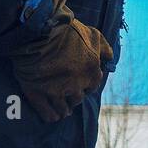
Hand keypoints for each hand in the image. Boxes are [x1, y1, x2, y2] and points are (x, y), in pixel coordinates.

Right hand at [10, 0, 112, 122]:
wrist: (39, 30)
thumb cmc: (67, 30)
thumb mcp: (92, 34)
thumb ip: (103, 47)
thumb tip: (109, 58)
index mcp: (91, 72)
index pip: (92, 86)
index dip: (86, 86)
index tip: (82, 86)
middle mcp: (76, 85)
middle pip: (77, 99)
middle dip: (74, 98)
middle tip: (69, 98)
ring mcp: (56, 91)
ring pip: (63, 108)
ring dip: (63, 110)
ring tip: (62, 112)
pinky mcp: (37, 93)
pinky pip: (46, 111)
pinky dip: (50, 115)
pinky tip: (52, 117)